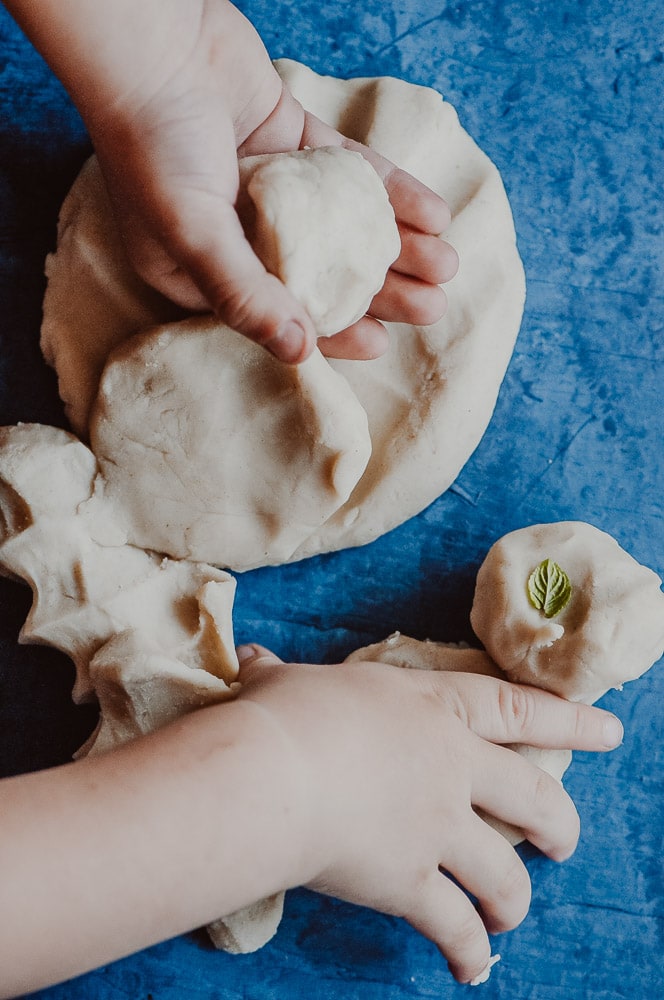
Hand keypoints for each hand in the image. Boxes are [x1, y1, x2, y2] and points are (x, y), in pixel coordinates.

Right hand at [80, 0, 457, 361]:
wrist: (148, 40)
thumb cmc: (153, 145)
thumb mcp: (193, 233)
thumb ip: (244, 294)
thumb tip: (298, 353)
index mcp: (200, 268)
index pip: (277, 312)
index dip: (329, 331)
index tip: (380, 341)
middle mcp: (236, 232)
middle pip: (320, 273)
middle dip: (378, 292)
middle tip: (431, 306)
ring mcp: (266, 185)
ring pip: (341, 226)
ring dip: (394, 245)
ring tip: (445, 263)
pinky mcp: (290, 139)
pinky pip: (348, 173)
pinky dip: (389, 191)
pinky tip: (431, 212)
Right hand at [236, 645, 622, 983]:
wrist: (271, 775)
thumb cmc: (281, 716)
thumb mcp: (287, 684)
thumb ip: (279, 675)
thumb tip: (251, 660)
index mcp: (432, 706)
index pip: (517, 709)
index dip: (569, 720)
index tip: (609, 730)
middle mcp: (450, 765)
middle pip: (532, 796)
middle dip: (558, 822)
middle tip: (566, 840)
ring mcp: (437, 825)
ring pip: (504, 871)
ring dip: (514, 898)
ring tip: (512, 912)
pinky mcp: (412, 881)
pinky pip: (456, 925)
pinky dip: (468, 950)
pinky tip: (471, 967)